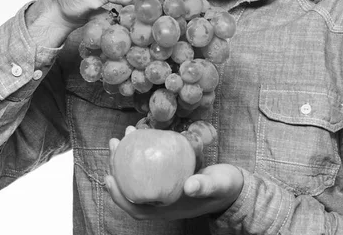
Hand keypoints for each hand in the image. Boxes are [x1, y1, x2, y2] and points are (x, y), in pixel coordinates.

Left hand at [105, 128, 243, 220]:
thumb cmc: (225, 187)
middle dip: (117, 168)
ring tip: (125, 134)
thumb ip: (204, 186)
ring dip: (128, 157)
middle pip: (131, 188)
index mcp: (167, 208)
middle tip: (114, 142)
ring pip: (138, 175)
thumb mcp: (217, 185)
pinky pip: (149, 165)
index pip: (135, 207)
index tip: (108, 176)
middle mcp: (161, 200)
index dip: (119, 195)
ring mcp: (164, 189)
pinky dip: (142, 152)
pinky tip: (142, 134)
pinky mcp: (168, 176)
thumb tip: (190, 187)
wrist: (234, 186)